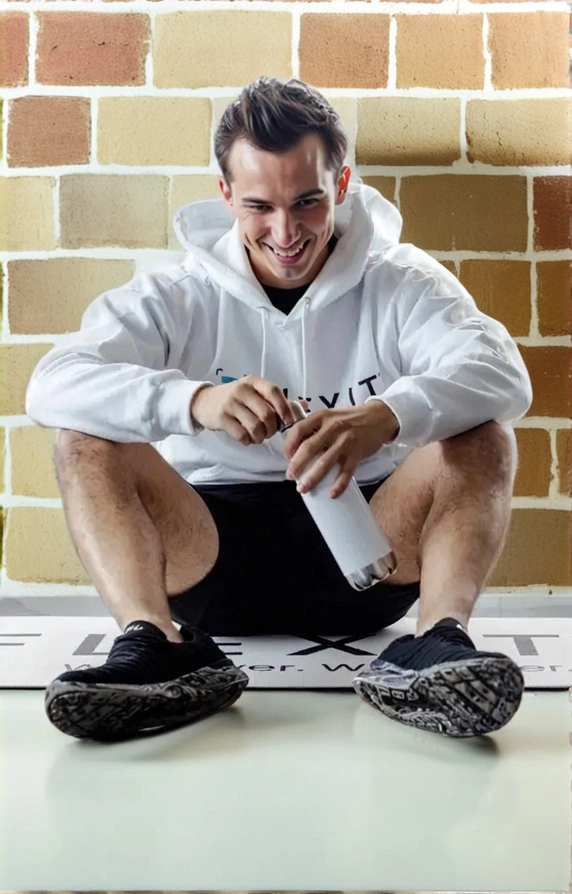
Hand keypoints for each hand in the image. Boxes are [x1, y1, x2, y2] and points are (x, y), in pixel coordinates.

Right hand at [190, 376, 294, 444]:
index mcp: (254, 382)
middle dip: (272, 429)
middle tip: (269, 433)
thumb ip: (277, 400)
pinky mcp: (222, 418)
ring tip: (258, 436)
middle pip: (267, 414)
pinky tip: (246, 438)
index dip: (284, 408)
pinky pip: (242, 435)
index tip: (289, 421)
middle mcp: (242, 390)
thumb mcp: (255, 393)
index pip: (274, 392)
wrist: (204, 402)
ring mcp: (230, 403)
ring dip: (260, 437)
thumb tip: (305, 406)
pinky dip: (248, 440)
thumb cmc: (236, 399)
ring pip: (255, 427)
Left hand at [283, 401, 398, 497]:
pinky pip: (346, 472)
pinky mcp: (358, 452)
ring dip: (312, 478)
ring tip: (303, 488)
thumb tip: (297, 449)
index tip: (287, 458)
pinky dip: (339, 485)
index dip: (289, 446)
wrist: (379, 417)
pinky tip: (332, 494)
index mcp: (322, 417)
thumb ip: (315, 429)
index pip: (298, 430)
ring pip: (325, 462)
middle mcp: (333, 427)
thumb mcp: (331, 416)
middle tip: (291, 477)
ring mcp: (346, 440)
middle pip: (308, 448)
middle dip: (296, 465)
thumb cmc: (352, 419)